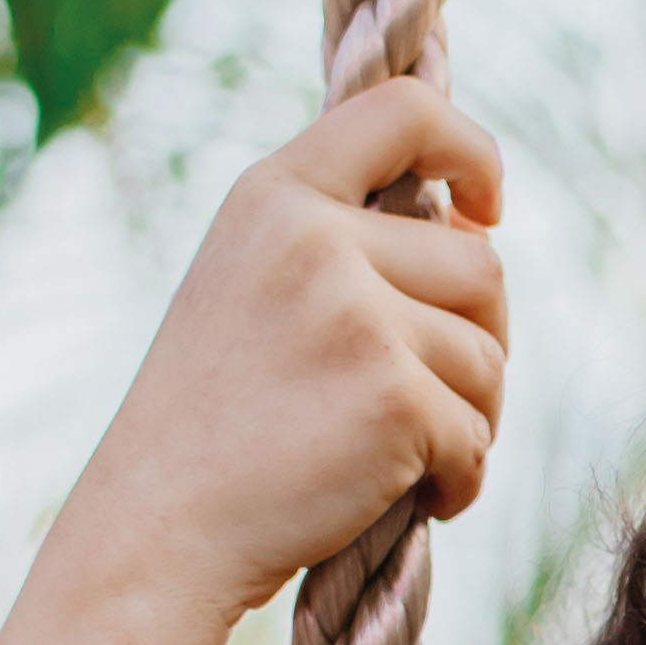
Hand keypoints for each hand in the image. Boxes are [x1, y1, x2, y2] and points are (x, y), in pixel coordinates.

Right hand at [76, 81, 505, 644]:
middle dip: (477, 340)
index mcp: (274, 195)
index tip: (488, 208)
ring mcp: (355, 314)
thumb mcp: (253, 291)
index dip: (471, 149)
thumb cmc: (211, 430)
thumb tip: (475, 233)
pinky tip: (406, 500)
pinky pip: (477, 433)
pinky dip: (460, 479)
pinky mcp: (393, 395)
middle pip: (480, 265)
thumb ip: (342, 244)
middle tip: (426, 401)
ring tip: (397, 459)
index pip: (404, 110)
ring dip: (468, 419)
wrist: (156, 534)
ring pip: (490, 356)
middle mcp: (313, 237)